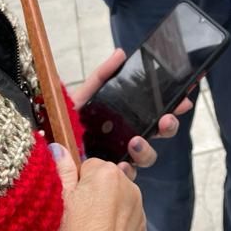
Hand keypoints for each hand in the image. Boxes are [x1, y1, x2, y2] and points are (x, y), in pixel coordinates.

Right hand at [52, 143, 145, 230]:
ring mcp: (138, 204)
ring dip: (106, 205)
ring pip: (118, 195)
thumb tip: (58, 148)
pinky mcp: (142, 223)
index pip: (89, 165)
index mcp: (106, 173)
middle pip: (106, 178)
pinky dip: (117, 219)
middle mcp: (128, 183)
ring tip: (91, 224)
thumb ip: (62, 171)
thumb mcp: (60, 201)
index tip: (71, 199)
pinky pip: (127, 212)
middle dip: (94, 192)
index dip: (77, 182)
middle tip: (79, 214)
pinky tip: (104, 230)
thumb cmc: (74, 230)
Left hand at [73, 49, 193, 178]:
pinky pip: (127, 178)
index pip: (157, 112)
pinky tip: (122, 166)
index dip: (174, 107)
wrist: (46, 146)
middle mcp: (129, 139)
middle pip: (159, 134)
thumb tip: (121, 53)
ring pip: (147, 158)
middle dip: (169, 127)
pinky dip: (127, 171)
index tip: (184, 99)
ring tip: (136, 143)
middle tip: (166, 120)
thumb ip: (103, 75)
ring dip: (147, 150)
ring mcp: (121, 158)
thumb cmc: (66, 121)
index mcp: (128, 119)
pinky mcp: (110, 177)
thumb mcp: (85, 94)